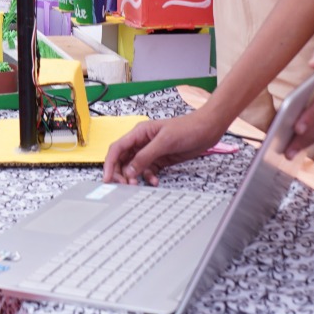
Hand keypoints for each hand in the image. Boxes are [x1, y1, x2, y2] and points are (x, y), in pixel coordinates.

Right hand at [103, 108, 227, 185]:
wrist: (206, 130)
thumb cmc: (186, 128)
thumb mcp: (164, 142)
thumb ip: (145, 156)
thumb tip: (129, 171)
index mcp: (139, 133)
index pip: (117, 148)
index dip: (109, 164)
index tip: (107, 179)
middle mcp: (142, 142)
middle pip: (123, 160)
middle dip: (121, 173)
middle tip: (123, 185)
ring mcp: (151, 151)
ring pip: (134, 167)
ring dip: (135, 177)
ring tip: (137, 185)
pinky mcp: (160, 159)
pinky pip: (148, 170)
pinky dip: (148, 177)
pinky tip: (154, 181)